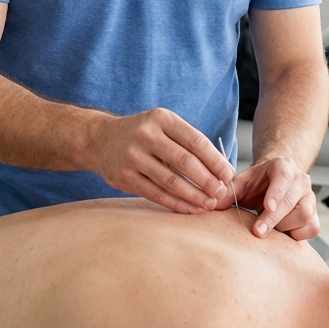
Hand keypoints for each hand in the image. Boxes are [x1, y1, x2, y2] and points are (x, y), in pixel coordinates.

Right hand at [87, 108, 231, 213]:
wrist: (99, 139)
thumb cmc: (142, 134)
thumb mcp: (162, 125)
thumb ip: (187, 141)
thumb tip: (220, 168)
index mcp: (162, 119)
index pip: (195, 141)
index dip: (215, 160)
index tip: (228, 174)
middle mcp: (147, 135)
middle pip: (185, 162)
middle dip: (208, 180)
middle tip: (222, 193)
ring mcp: (133, 157)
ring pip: (171, 181)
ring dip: (194, 195)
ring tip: (209, 204)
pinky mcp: (125, 177)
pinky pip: (156, 194)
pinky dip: (176, 204)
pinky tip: (191, 209)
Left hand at [230, 155, 318, 240]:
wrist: (275, 184)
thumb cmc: (258, 184)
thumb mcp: (241, 183)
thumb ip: (227, 192)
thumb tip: (212, 205)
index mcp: (283, 167)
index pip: (283, 178)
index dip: (276, 194)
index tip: (267, 207)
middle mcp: (301, 181)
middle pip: (293, 202)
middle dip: (274, 219)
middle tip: (257, 232)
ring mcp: (310, 198)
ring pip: (304, 217)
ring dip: (284, 227)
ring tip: (269, 227)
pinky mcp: (314, 216)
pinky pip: (311, 228)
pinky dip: (296, 235)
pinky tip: (282, 232)